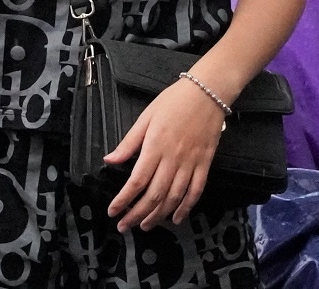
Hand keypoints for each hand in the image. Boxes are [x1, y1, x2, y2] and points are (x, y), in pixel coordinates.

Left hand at [104, 76, 230, 231]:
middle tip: (124, 226)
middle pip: (154, 195)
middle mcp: (173, 159)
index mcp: (155, 146)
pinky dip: (186, 207)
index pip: (137, 180)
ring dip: (158, 215)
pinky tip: (176, 218)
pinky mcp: (205, 164)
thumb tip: (110, 160)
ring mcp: (191, 163)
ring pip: (174, 197)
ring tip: (145, 226)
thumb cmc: (173, 101)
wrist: (208, 92)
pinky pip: (195, 191)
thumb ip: (129, 142)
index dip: (124, 199)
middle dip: (137, 214)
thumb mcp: (146, 117)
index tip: (113, 211)